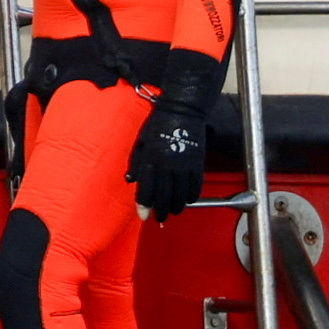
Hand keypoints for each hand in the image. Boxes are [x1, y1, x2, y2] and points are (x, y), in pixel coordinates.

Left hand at [126, 52, 223, 220]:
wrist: (183, 109)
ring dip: (177, 206)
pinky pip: (195, 185)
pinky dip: (192, 195)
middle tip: (160, 219)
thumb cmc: (157, 124)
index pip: (146, 187)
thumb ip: (136, 162)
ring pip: (181, 193)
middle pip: (164, 194)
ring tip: (173, 212)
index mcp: (151, 158)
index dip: (144, 204)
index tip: (143, 216)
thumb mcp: (141, 141)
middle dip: (161, 210)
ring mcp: (184, 164)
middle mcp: (167, 164)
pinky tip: (188, 201)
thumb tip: (131, 180)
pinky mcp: (197, 161)